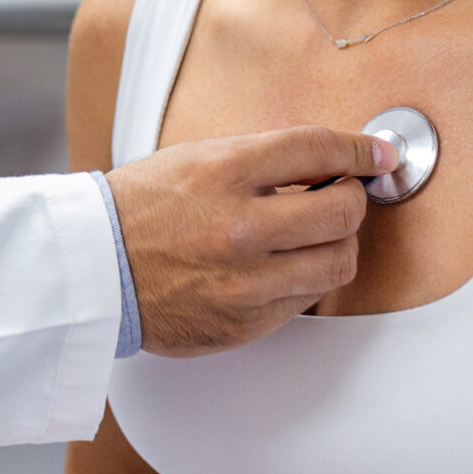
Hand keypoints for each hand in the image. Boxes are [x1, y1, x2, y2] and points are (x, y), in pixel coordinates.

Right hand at [106, 126, 393, 355]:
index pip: (319, 150)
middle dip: (353, 199)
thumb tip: (332, 160)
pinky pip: (307, 300)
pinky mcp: (244, 323)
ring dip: (337, 244)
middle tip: (342, 195)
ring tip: (315, 234)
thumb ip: (264, 158)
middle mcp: (239, 227)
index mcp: (224, 171)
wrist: (94, 269)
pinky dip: (307, 279)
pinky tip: (285, 265)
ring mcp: (244, 281)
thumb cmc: (143, 207)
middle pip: (343, 211)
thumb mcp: (196, 158)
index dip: (361, 150)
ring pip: (337, 262)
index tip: (378, 154)